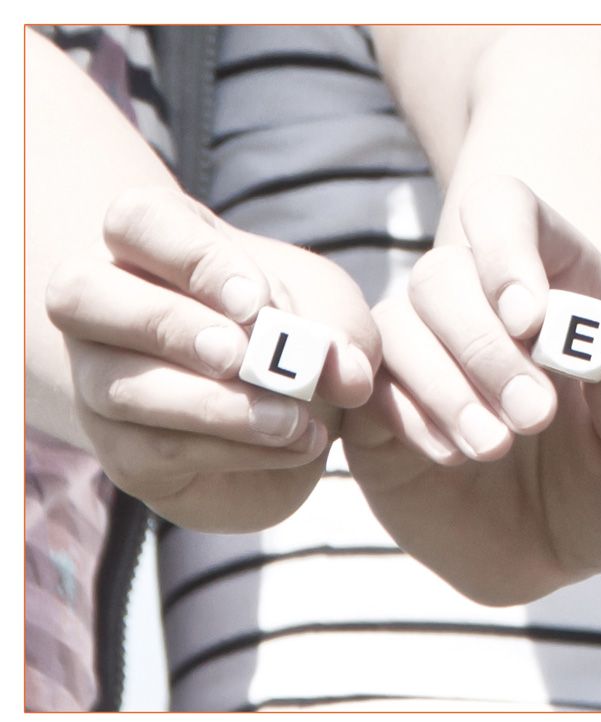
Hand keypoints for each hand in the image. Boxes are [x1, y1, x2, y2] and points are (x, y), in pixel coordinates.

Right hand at [46, 187, 379, 531]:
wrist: (289, 415)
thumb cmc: (294, 334)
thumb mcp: (333, 318)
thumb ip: (343, 336)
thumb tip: (347, 377)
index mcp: (154, 242)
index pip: (137, 220)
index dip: (192, 259)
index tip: (255, 301)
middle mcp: (104, 304)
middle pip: (82, 293)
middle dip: (169, 325)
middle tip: (241, 354)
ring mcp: (100, 379)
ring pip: (123, 388)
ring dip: (216, 405)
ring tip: (292, 419)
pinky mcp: (121, 450)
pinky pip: (156, 451)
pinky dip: (233, 450)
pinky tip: (294, 445)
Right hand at [342, 177, 600, 604]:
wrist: (553, 537)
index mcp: (545, 275)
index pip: (503, 209)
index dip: (506, 248)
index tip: (531, 319)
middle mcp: (472, 298)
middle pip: (443, 272)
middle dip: (486, 345)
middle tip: (535, 414)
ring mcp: (420, 346)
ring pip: (397, 324)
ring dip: (447, 384)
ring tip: (495, 445)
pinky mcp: (380, 401)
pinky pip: (370, 385)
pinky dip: (410, 416)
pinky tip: (452, 455)